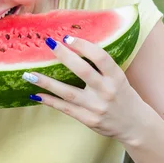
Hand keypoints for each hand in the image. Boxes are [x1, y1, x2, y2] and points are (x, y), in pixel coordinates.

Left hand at [22, 36, 145, 143]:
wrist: (135, 125)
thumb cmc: (124, 96)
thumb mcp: (119, 78)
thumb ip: (102, 66)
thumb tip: (74, 46)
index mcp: (116, 77)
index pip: (101, 57)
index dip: (84, 45)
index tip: (68, 37)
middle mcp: (107, 91)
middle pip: (83, 71)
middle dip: (64, 56)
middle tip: (48, 43)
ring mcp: (96, 107)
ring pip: (67, 92)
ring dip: (46, 83)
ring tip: (28, 74)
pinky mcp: (88, 120)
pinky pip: (65, 108)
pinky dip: (50, 101)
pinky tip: (36, 94)